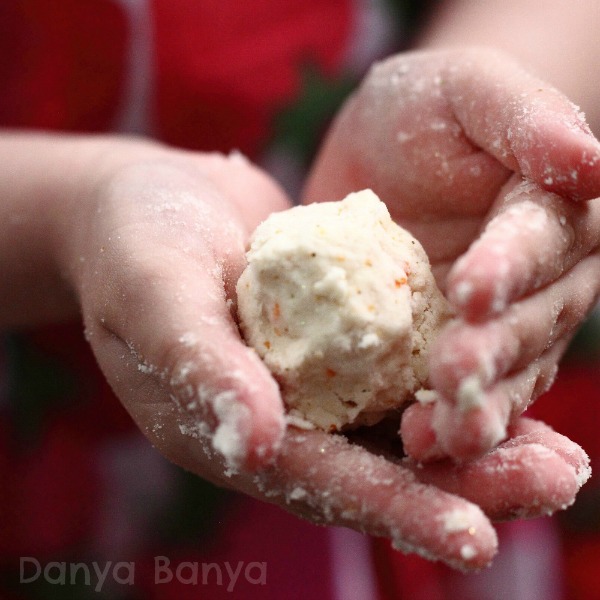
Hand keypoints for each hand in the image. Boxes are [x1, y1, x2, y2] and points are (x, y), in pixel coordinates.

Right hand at [54, 136, 587, 569]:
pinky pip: (400, 368)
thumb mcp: (154, 291)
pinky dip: (454, 382)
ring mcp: (311, 378)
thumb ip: (200, 364)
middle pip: (379, 464)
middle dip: (465, 483)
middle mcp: (280, 416)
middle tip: (556, 486)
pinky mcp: (336, 336)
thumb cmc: (133, 242)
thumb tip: (261, 444)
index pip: (321, 481)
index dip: (396, 507)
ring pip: (402, 425)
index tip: (476, 536)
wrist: (149, 202)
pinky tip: (509, 379)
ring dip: (479, 442)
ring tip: (562, 460)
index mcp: (231, 428)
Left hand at [304, 48, 599, 460]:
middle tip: (454, 374)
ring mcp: (495, 329)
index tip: (474, 288)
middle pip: (526, 323)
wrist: (374, 156)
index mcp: (550, 218)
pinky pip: (455, 397)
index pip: (539, 243)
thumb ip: (524, 118)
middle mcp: (537, 283)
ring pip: (502, 376)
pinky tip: (416, 448)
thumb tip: (595, 162)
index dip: (511, 267)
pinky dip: (443, 427)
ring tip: (439, 437)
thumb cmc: (421, 112)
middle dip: (492, 352)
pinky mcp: (444, 356)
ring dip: (477, 411)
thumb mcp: (466, 90)